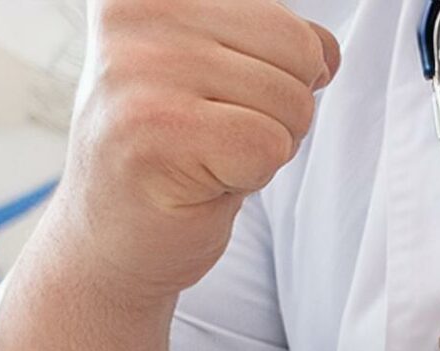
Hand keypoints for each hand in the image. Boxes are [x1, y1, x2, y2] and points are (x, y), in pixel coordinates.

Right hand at [50, 0, 340, 301]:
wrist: (112, 238)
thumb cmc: (171, 154)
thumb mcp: (219, 73)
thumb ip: (270, 42)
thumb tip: (326, 52)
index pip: (288, 22)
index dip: (278, 79)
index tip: (214, 102)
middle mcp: (137, 12)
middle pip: (298, 51)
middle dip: (280, 110)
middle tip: (215, 136)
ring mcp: (140, 68)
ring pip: (291, 101)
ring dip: (264, 146)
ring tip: (205, 156)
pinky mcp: (156, 129)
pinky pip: (270, 147)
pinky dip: (251, 177)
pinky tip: (200, 180)